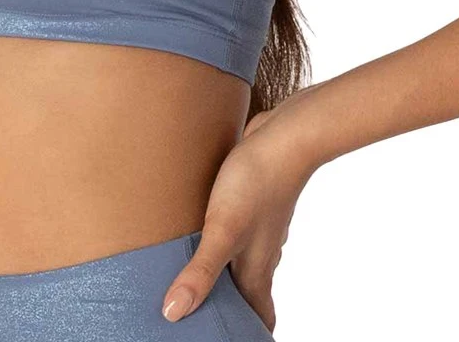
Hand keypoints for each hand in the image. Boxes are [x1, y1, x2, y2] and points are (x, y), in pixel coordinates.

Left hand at [161, 104, 318, 331]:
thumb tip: (173, 313)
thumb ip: (201, 272)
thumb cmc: (256, 184)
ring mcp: (259, 225)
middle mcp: (261, 252)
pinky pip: (236, 231)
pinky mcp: (251, 200)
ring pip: (242, 260)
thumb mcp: (223, 230)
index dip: (247, 332)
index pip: (258, 316)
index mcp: (257, 269)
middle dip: (231, 306)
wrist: (285, 137)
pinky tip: (204, 229)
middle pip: (248, 291)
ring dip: (225, 273)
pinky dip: (222, 241)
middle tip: (204, 314)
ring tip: (199, 276)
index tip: (231, 341)